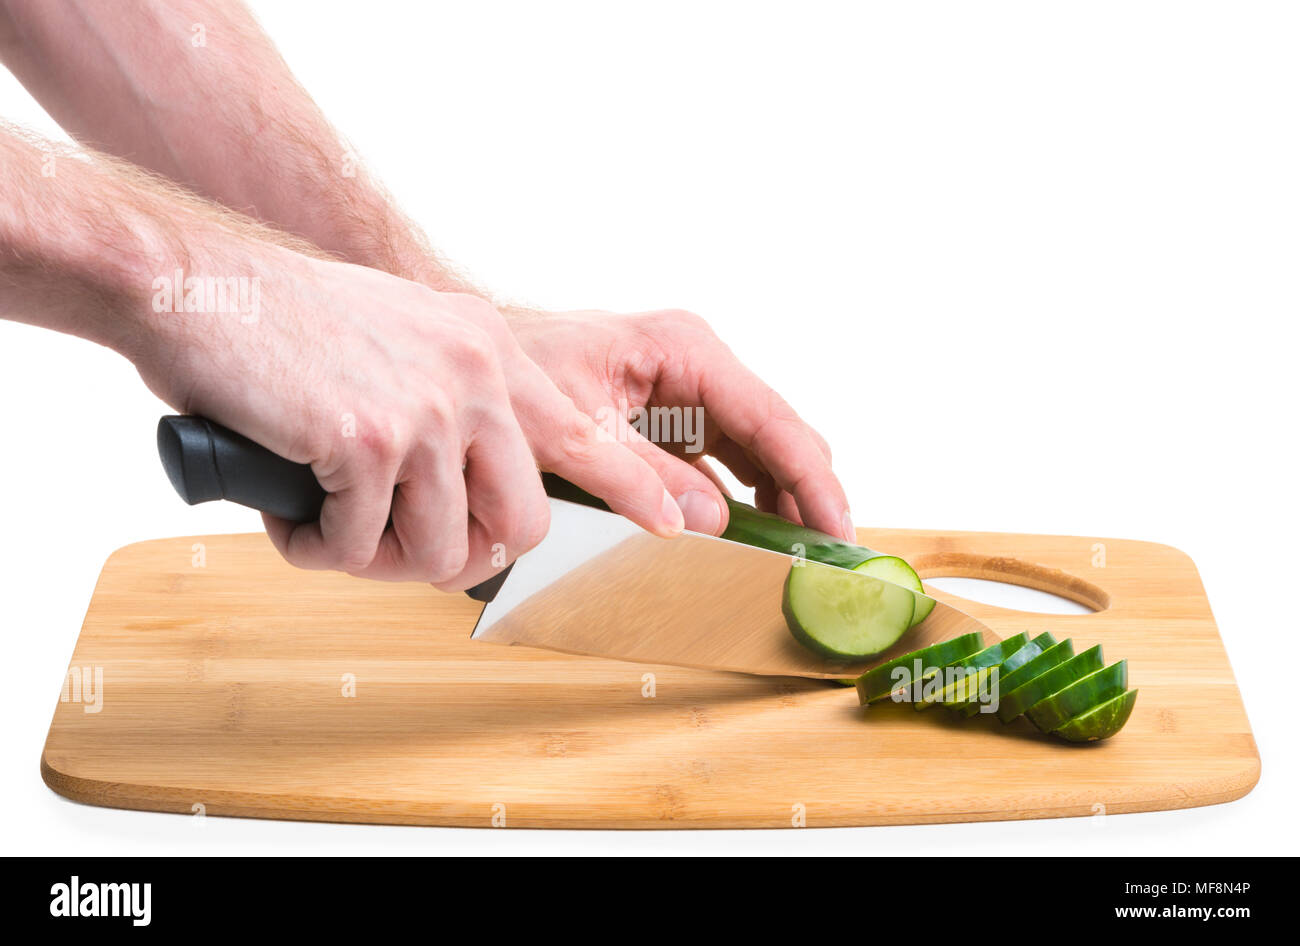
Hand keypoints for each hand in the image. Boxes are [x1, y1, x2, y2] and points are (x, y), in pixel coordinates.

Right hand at [134, 254, 682, 588]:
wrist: (198, 288)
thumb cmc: (291, 328)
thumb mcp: (404, 343)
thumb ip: (453, 408)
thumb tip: (465, 501)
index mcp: (489, 353)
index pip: (584, 436)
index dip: (633, 488)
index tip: (674, 523)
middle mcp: (474, 376)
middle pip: (519, 523)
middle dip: (466, 558)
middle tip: (406, 552)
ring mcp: (427, 407)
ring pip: (440, 549)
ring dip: (379, 561)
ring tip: (331, 530)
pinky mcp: (368, 439)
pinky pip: (360, 545)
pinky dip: (320, 550)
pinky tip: (292, 518)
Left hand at [507, 308, 854, 539]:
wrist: (480, 362)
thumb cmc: (518, 374)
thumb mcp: (576, 430)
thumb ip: (642, 474)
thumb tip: (710, 520)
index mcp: (684, 348)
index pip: (770, 418)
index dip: (812, 479)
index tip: (837, 529)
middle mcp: (698, 363)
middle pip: (778, 433)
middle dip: (808, 492)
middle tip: (827, 557)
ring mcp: (690, 390)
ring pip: (761, 449)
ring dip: (783, 499)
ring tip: (802, 555)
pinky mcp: (676, 418)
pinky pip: (727, 460)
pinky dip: (747, 498)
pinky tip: (758, 536)